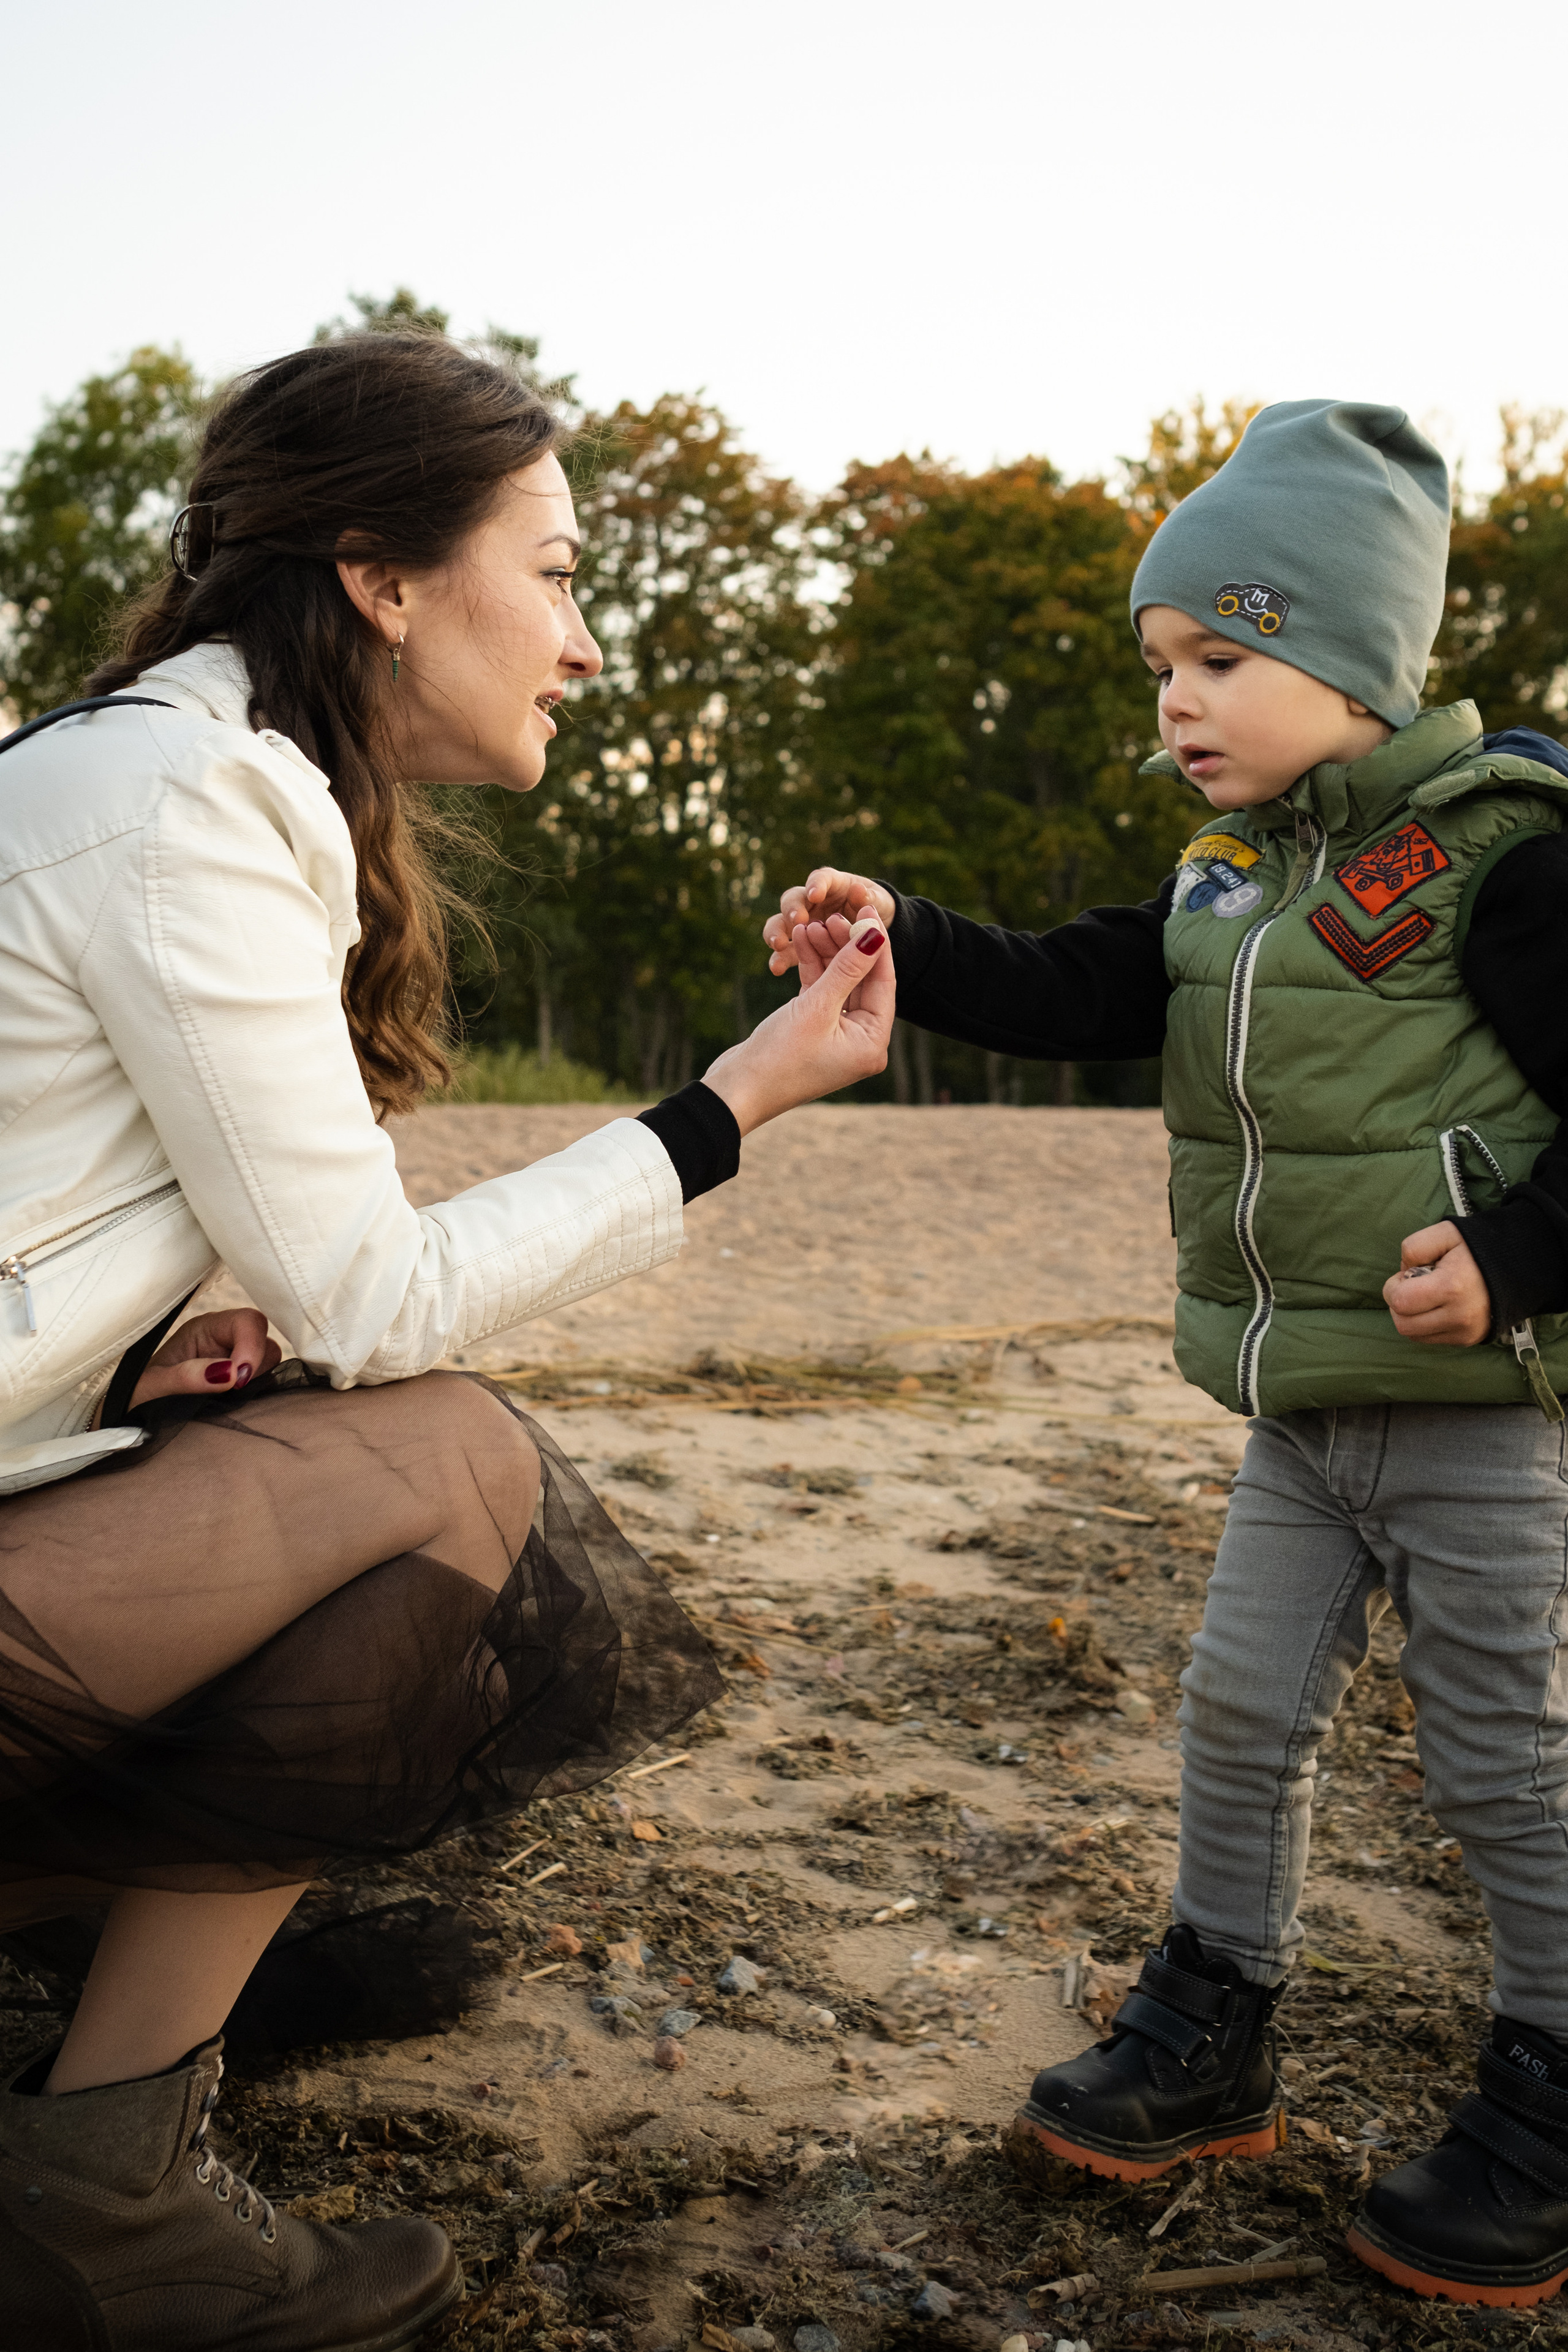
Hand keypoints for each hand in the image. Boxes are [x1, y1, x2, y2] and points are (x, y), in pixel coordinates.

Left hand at [128, 1307, 282, 1411]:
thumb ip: (188, 1377)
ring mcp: (235, 1362)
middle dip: (256, 1366)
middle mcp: (224, 1341)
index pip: (247, 1321)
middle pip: (265, 1339)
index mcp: (203, 1329)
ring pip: (270, 1362)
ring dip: (258, 1382)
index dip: (252, 1346)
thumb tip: (232, 1374)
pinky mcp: (242, 1385)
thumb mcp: (153, 1387)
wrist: (130, 1421)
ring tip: (229, 1401)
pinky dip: (260, 1394)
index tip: (239, 1381)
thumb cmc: (136, 1399)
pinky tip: (238, 1406)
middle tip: (235, 1392)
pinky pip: (266, 1383)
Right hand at [704, 915, 892, 1135]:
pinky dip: (811, 968)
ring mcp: (836, 1036)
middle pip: (861, 981)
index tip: (868, 910)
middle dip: (847, 945)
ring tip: (810, 922)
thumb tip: (876, 935)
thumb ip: (847, 968)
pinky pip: (819, 992)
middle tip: (834, 914)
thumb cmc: (779, 1057)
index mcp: (872, 1043)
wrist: (736, 1091)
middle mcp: (860, 1042)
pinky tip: (800, 939)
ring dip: (826, 952)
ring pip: (838, 983)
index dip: (875, 944)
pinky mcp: (812, 1030)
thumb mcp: (817, 1007)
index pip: (883, 983)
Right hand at [764, 868, 894, 975]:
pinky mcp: (801, 947)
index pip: (822, 879)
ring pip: (783, 924)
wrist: (873, 932)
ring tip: (779, 944)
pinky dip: (781, 959)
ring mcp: (804, 924)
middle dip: (793, 909)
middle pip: (794, 899)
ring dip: (777, 933)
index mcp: (834, 885)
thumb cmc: (876, 911)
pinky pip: (788, 952)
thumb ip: (869, 900)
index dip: (817, 885)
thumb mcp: (879, 904)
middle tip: (798, 920)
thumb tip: (860, 891)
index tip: (816, 896)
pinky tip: (777, 969)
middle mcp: (813, 902)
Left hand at [1383, 1222, 1491, 1346]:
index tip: (1407, 1274)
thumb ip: (1415, 1247)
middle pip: (1403, 1324)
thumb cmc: (1478, 1247)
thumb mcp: (1445, 1232)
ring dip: (1410, 1315)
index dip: (1393, 1287)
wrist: (1519, 1265)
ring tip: (1427, 1295)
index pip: (1400, 1301)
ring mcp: (1465, 1332)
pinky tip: (1438, 1305)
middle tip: (1414, 1285)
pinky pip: (1431, 1339)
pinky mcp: (1469, 1339)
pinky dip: (1426, 1324)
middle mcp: (1459, 1316)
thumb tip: (1403, 1273)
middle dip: (1399, 1303)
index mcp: (1452, 1287)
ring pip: (1414, 1335)